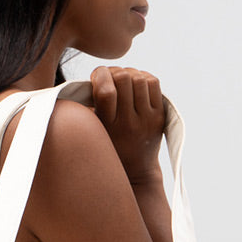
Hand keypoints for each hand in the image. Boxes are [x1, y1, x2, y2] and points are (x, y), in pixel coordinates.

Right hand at [90, 66, 164, 184]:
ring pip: (139, 78)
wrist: (136, 169)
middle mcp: (130, 123)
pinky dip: (142, 77)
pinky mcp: (160, 115)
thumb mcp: (92, 132)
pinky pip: (153, 82)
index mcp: (109, 126)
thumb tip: (81, 83)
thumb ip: (85, 110)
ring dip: (128, 73)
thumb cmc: (107, 146)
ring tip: (122, 80)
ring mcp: (148, 119)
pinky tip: (135, 84)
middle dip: (114, 71)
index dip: (100, 75)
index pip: (106, 90)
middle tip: (109, 77)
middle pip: (124, 79)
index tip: (95, 77)